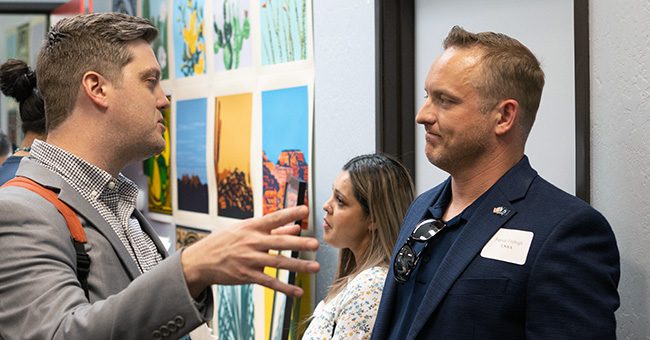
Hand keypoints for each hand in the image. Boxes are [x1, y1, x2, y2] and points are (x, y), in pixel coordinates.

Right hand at [181, 205, 319, 297]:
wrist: (201, 260)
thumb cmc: (225, 242)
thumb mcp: (245, 230)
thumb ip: (273, 230)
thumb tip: (295, 229)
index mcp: (252, 227)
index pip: (274, 218)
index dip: (290, 213)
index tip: (306, 210)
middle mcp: (252, 242)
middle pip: (279, 242)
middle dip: (299, 244)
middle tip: (316, 244)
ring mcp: (249, 259)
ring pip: (278, 263)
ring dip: (298, 266)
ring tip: (315, 267)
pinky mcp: (247, 275)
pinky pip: (269, 282)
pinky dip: (285, 288)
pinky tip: (297, 292)